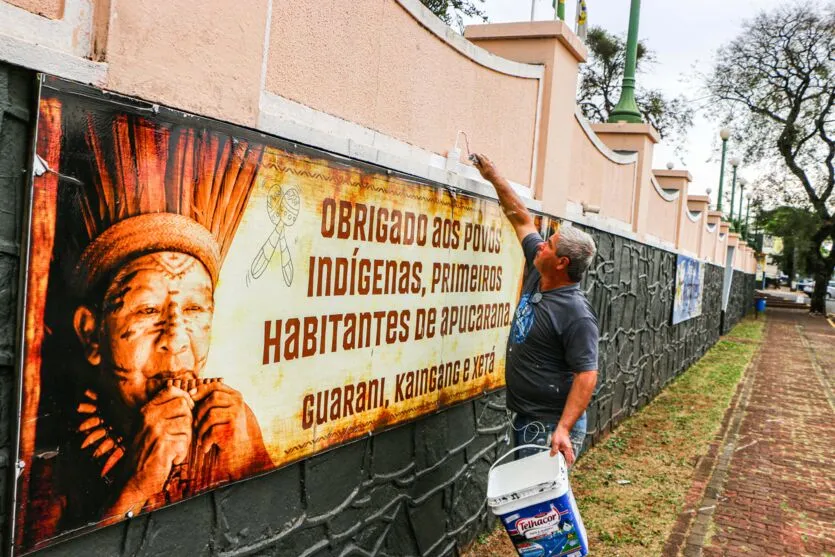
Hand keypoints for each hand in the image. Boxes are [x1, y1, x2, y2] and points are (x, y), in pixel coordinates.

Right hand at [124, 386, 193, 502]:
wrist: (132, 480)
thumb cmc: (146, 454)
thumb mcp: (150, 427)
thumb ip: (165, 412)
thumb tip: (190, 398)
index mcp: (146, 410)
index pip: (172, 390)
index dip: (185, 398)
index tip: (187, 410)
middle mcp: (149, 417)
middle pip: (184, 405)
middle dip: (188, 421)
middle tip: (179, 436)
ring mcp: (155, 430)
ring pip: (187, 423)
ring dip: (185, 439)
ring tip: (173, 449)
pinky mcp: (163, 445)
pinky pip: (185, 442)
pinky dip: (181, 453)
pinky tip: (170, 459)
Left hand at [190, 382, 266, 478]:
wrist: (237, 453)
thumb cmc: (224, 431)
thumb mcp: (220, 412)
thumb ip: (210, 401)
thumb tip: (190, 394)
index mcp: (236, 396)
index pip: (216, 385)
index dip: (201, 389)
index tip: (190, 397)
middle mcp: (239, 404)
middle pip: (213, 399)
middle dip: (199, 412)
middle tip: (194, 426)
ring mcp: (237, 416)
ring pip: (211, 415)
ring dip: (201, 429)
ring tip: (200, 438)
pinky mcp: (233, 429)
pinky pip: (212, 430)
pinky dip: (205, 440)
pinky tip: (205, 447)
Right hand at [471, 153, 501, 183]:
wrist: (496, 178)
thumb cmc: (489, 176)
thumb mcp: (482, 172)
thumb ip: (478, 167)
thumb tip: (475, 163)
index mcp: (485, 163)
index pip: (481, 157)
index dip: (477, 155)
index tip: (475, 154)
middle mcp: (489, 162)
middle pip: (484, 156)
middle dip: (480, 155)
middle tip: (477, 155)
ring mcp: (492, 163)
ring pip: (487, 158)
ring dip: (483, 157)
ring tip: (480, 159)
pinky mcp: (493, 165)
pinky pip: (489, 160)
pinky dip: (486, 160)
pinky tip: (485, 162)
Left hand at [550, 425, 575, 466]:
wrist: (562, 429)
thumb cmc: (560, 434)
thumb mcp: (555, 442)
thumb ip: (554, 449)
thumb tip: (552, 455)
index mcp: (568, 449)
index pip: (569, 459)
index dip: (568, 464)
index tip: (567, 468)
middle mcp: (569, 449)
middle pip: (571, 458)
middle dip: (570, 463)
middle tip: (566, 467)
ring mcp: (568, 448)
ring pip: (570, 456)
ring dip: (567, 460)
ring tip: (563, 464)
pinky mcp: (566, 447)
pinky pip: (567, 453)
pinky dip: (565, 456)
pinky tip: (561, 457)